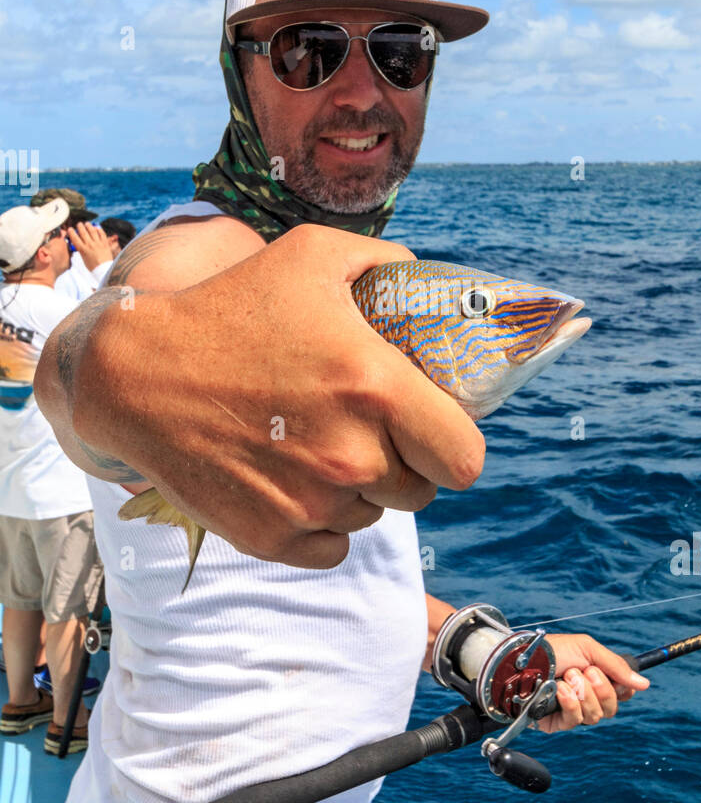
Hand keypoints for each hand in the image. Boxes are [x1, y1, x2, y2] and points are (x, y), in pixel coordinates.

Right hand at [68, 222, 113, 270]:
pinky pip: (102, 234)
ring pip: (92, 231)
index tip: (70, 229)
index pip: (75, 238)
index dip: (71, 232)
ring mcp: (98, 243)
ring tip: (87, 224)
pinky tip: (97, 228)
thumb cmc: (93, 266)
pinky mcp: (105, 243)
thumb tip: (78, 243)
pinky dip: (99, 229)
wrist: (104, 270)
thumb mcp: (83, 258)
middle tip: (79, 224)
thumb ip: (81, 250)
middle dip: (80, 226)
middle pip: (83, 232)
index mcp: (82, 249)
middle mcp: (90, 245)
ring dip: (89, 226)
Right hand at [76, 224, 485, 568]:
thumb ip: (387, 265)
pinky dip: (319, 523)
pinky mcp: (271, 539)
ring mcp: (309, 505)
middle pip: (420, 492)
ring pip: (371, 516)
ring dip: (357, 489)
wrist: (135, 374)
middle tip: (364, 429)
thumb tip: (430, 289)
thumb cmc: (229, 308)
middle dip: (403, 463)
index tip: (431, 430)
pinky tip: (289, 479)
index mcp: (374, 388)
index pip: (463, 458)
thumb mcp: (312, 255)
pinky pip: (331, 547)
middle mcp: (350, 455)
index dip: (452, 445)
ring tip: (311, 442)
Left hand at [537, 633, 649, 732]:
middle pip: (612, 708)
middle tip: (586, 671)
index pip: (623, 694)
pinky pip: (576, 721)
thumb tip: (644, 684)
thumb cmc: (554, 650)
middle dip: (601, 688)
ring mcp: (572, 711)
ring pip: (596, 716)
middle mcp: (586, 697)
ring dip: (583, 693)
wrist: (523, 660)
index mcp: (596, 679)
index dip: (623, 689)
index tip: (615, 677)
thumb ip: (617, 667)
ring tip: (566, 676)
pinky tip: (560, 690)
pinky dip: (570, 703)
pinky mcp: (557, 722)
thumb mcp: (588, 649)